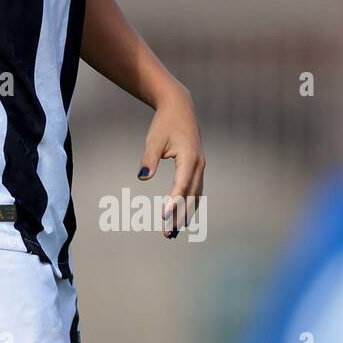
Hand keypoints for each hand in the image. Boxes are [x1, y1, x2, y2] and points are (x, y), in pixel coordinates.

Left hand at [136, 88, 205, 238]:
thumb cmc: (164, 123)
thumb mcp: (153, 139)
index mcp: (189, 158)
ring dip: (185, 213)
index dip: (173, 202)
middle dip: (180, 215)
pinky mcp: (197, 166)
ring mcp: (200, 166)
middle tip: (168, 234)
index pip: (181, 185)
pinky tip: (182, 215)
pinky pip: (195, 189)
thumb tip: (142, 176)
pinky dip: (189, 203)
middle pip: (190, 195)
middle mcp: (199, 164)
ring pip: (194, 195)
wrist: (180, 108)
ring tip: (173, 231)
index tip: (164, 216)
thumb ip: (148, 159)